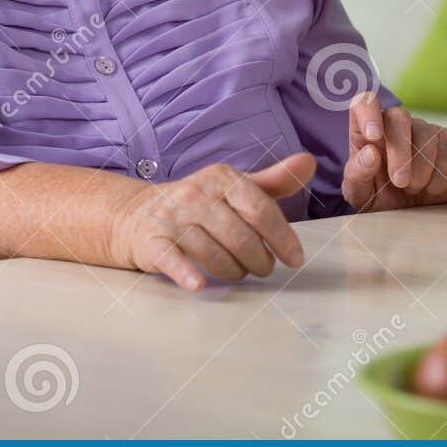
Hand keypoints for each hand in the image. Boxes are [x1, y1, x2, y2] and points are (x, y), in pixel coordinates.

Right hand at [108, 153, 315, 290]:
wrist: (137, 214)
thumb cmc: (198, 204)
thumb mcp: (235, 188)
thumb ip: (273, 181)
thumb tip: (309, 163)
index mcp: (222, 177)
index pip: (261, 210)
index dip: (282, 238)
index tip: (294, 259)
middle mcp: (197, 193)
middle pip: (241, 236)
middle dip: (259, 260)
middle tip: (263, 268)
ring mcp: (172, 217)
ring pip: (214, 253)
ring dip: (234, 272)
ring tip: (239, 273)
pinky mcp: (152, 240)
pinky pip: (172, 258)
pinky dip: (186, 273)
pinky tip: (199, 284)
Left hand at [343, 93, 446, 209]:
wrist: (414, 216)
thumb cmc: (383, 198)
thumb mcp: (361, 194)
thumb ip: (357, 174)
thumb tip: (369, 152)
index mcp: (367, 132)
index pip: (365, 103)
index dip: (368, 112)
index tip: (372, 136)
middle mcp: (396, 124)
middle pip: (399, 116)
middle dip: (400, 152)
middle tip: (399, 182)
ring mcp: (424, 131)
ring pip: (426, 136)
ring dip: (420, 170)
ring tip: (412, 189)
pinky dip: (437, 177)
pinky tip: (429, 187)